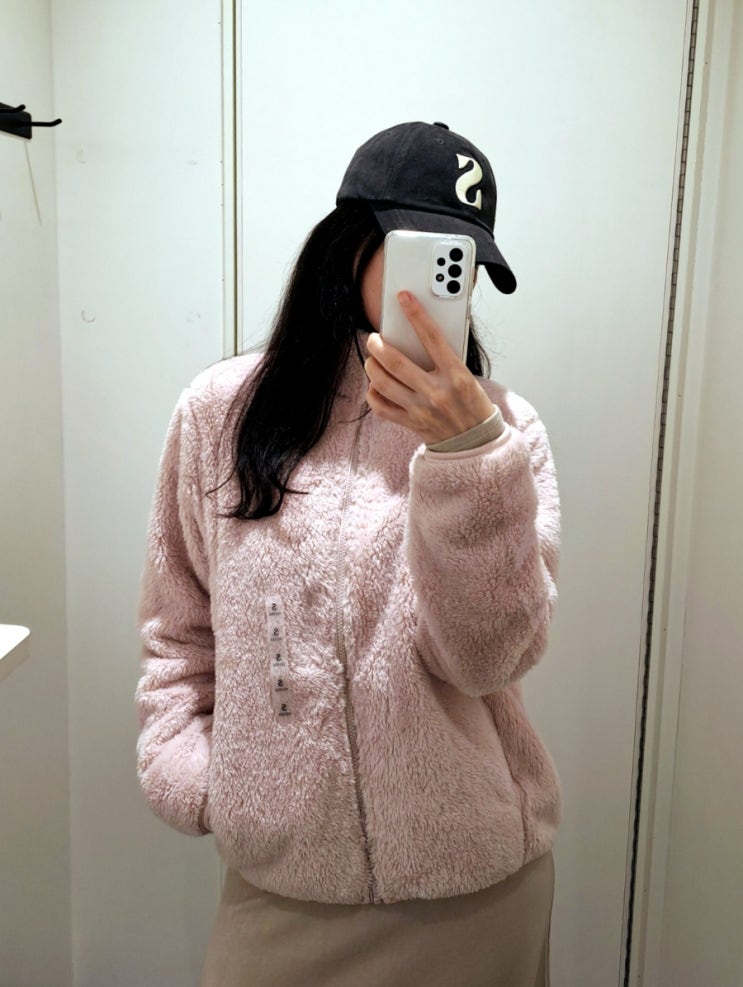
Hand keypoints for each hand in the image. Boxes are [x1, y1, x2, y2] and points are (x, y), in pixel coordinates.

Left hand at [364, 291, 494, 444]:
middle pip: (396, 362)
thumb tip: (418, 337)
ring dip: (371, 366)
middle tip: (374, 338)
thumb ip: (445, 359)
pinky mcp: (411, 424)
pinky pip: (381, 407)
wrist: (477, 442)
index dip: (415, 314)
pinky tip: (375, 385)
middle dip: (378, 345)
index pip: (432, 337)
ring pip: (383, 383)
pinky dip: (373, 393)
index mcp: (456, 375)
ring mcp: (421, 410)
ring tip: (372, 359)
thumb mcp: (467, 377)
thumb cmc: (472, 404)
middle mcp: (437, 392)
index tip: (403, 298)